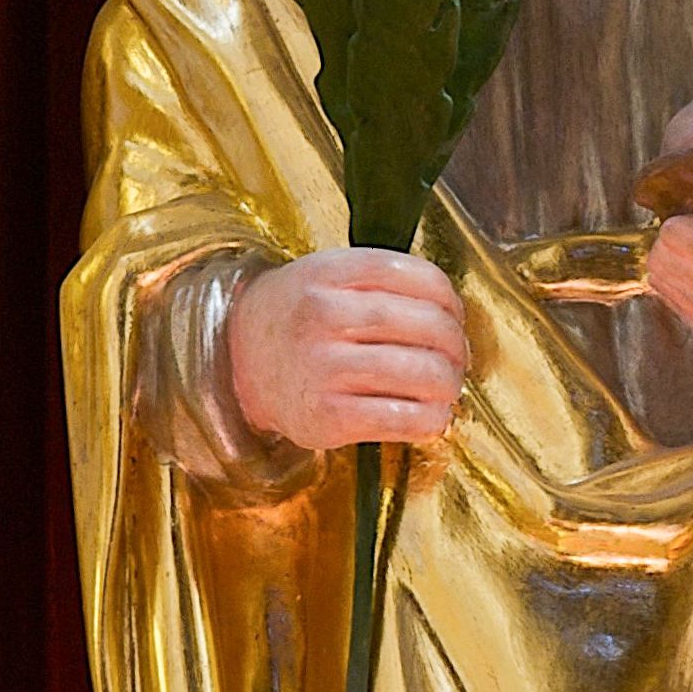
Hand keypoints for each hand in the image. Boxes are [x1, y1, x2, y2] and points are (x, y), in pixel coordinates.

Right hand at [228, 248, 466, 450]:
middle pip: (428, 325)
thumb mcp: (326, 277)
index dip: (451, 299)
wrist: (236, 362)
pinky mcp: (326, 418)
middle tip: (456, 357)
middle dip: (456, 345)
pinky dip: (431, 420)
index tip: (454, 316)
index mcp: (330, 272)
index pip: (419, 277)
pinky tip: (430, 415)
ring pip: (422, 372)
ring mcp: (324, 367)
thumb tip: (453, 317)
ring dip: (449, 384)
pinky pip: (402, 418)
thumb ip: (382, 283)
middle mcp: (324, 316)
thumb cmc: (297, 320)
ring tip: (446, 387)